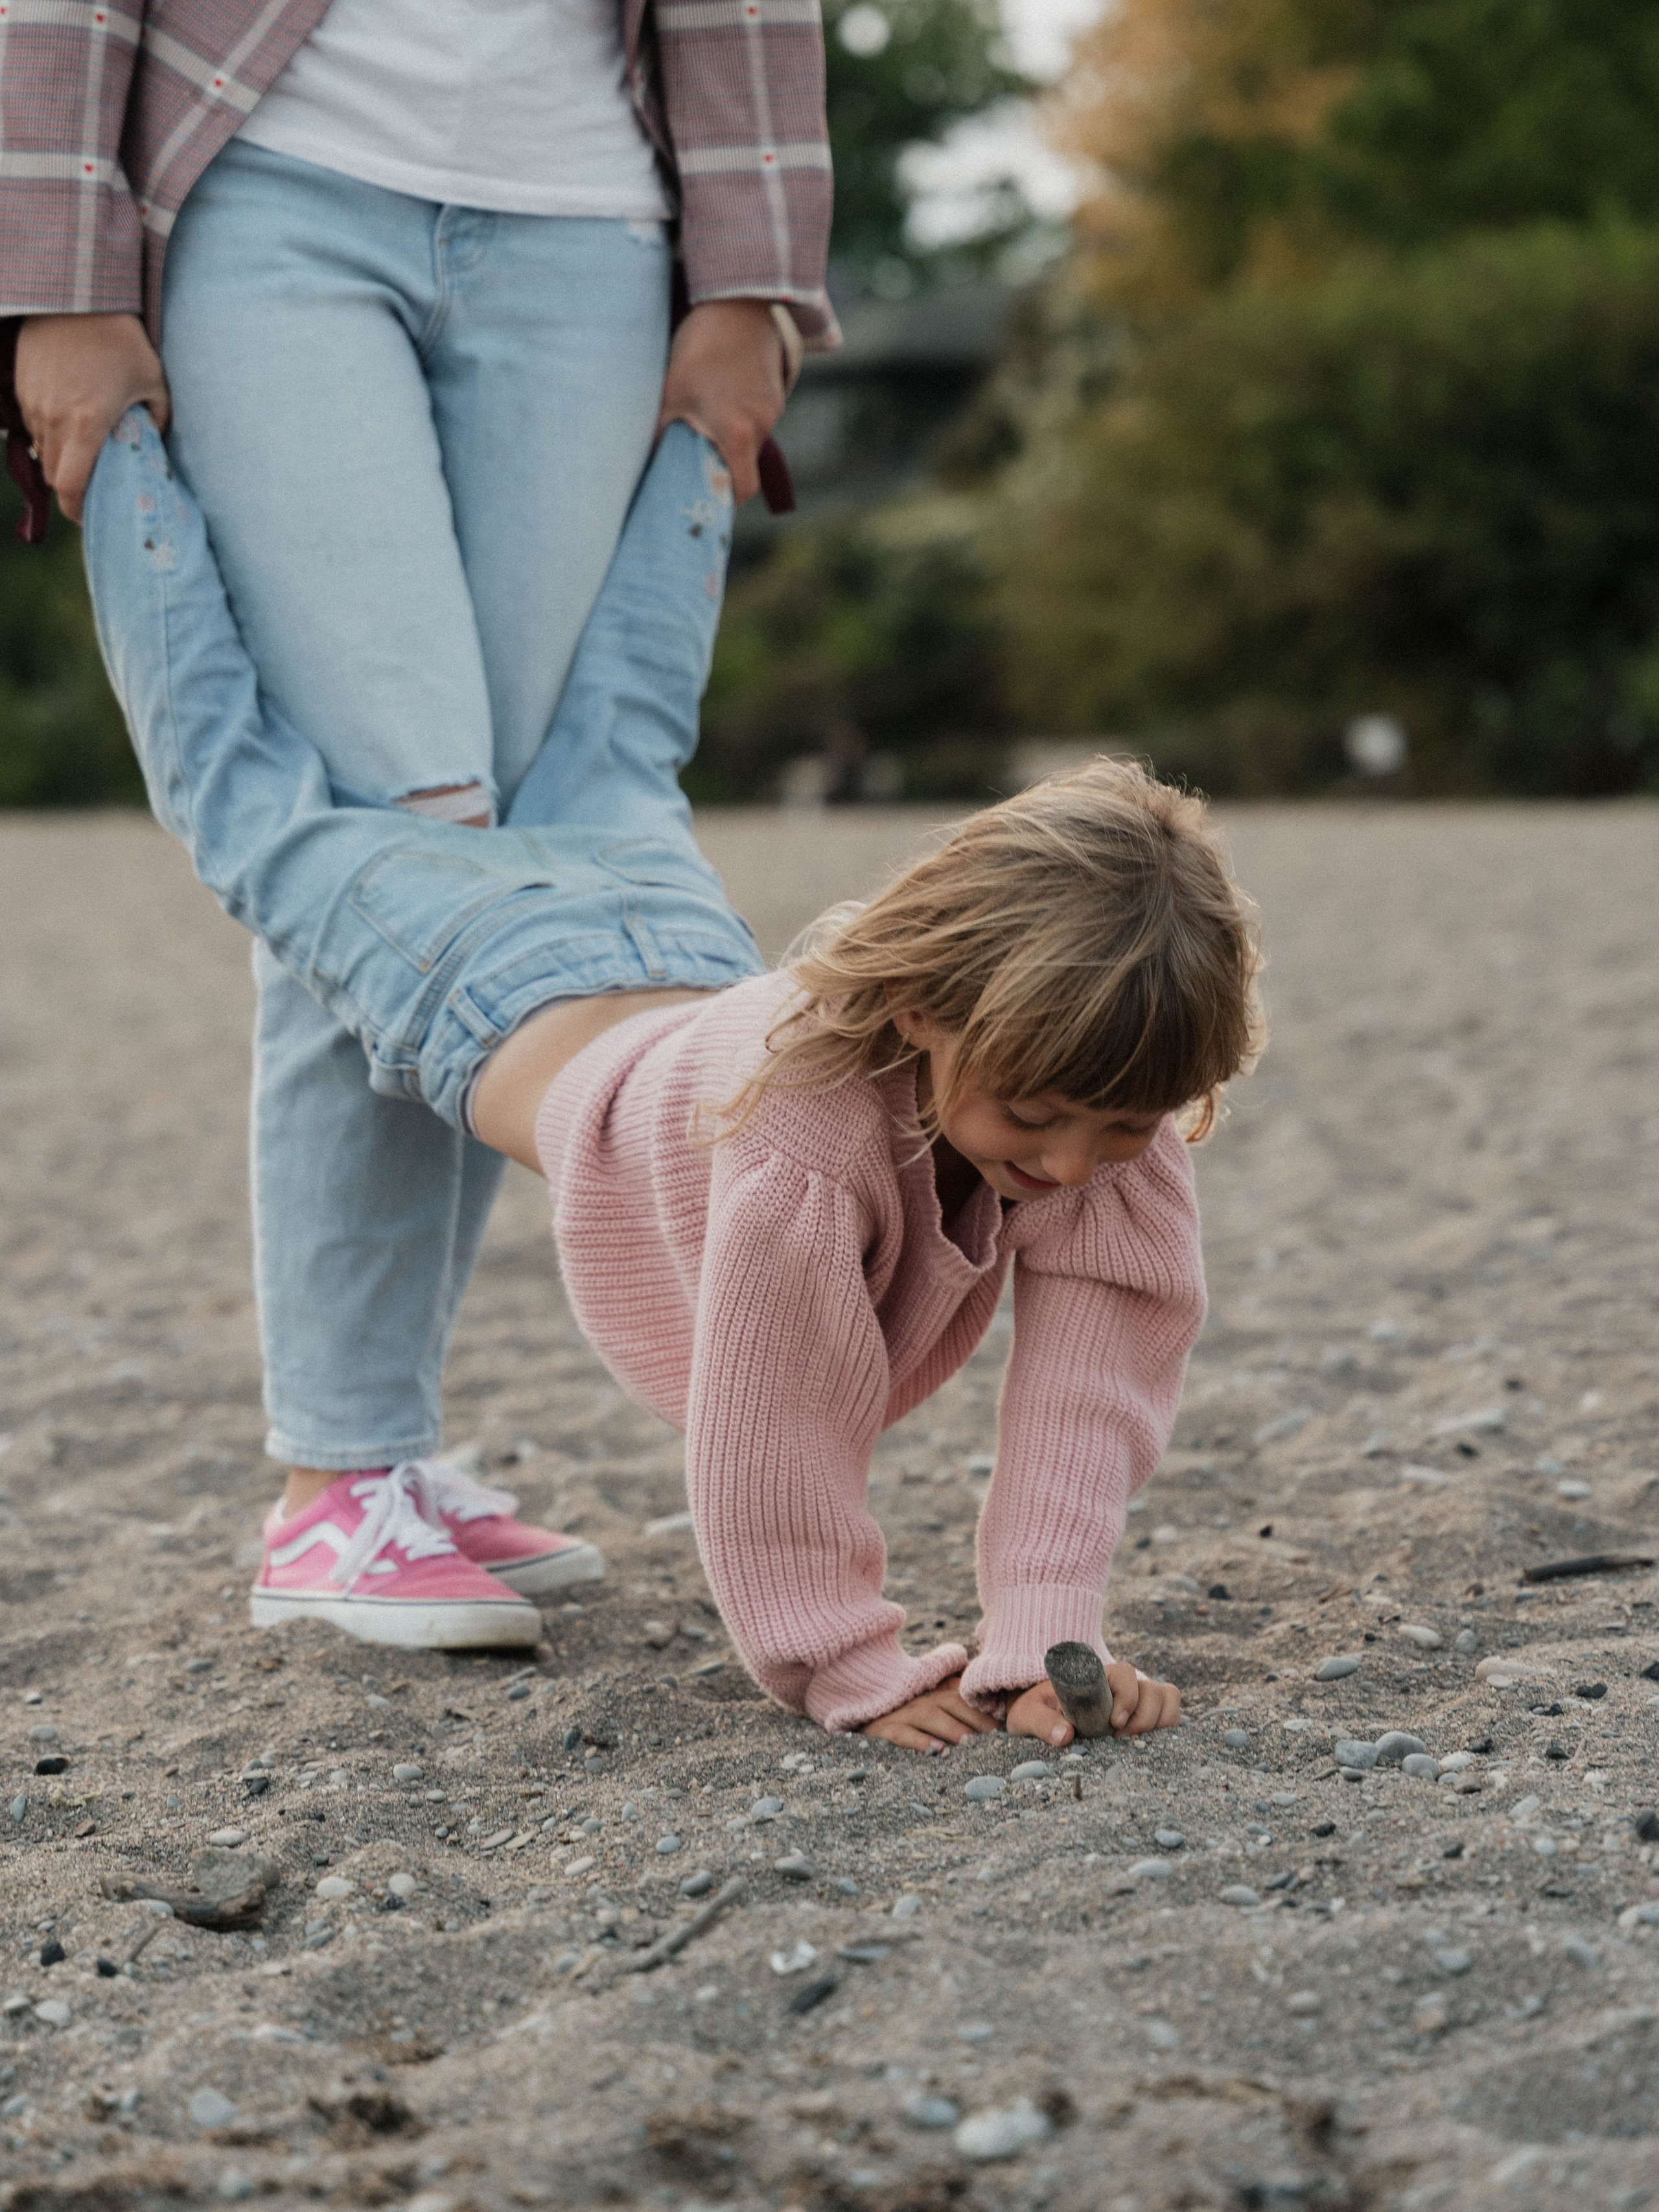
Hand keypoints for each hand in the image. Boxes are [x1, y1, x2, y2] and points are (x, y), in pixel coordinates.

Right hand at [15, 312, 170, 524]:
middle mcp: (54, 418)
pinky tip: (70, 421)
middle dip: (72, 490)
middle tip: (93, 490)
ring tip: (85, 453)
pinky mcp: (21, 388)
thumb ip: (158, 421)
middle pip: (53, 477)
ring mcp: (33, 403)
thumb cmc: (122, 340)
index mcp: (87, 424)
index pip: (70, 486)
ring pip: (43, 452)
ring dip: (61, 460)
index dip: (78, 509)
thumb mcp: (153, 383)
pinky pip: (34, 426)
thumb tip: (154, 444)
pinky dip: (50, 434)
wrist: (76, 296)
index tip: (93, 515)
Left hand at [655, 299, 785, 504]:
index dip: (728, 501)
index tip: (711, 499)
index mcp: (737, 434)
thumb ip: (661, 433)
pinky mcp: (777, 388)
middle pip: (745, 464)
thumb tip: (645, 463)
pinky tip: (724, 393)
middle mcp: (761, 425)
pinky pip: (759, 415)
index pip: (743, 488)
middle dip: (724, 465)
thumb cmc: (701, 347)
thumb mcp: (671, 391)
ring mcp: (773, 406)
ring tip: (709, 416)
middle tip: (698, 457)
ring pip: (752, 438)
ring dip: (732, 436)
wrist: (739, 301)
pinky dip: (742, 414)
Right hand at [862, 1673, 998, 1753]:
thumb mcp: (931, 1716)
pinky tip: (933, 1750)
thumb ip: (956, 1718)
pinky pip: (901, 1733)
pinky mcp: (884, 1729)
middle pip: (953, 1705)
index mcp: (936, 1698)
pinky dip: (917, 1740)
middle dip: (975, 1721)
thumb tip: (992, 1731)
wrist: (864, 1717)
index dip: (984, 1713)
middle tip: (994, 1739)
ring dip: (951, 1728)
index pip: (965, 1701)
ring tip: (968, 1743)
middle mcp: (922, 1702)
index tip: (1003, 1730)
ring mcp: (903, 1714)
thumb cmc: (907, 1722)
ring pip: (930, 1717)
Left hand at [1007, 1663, 1181, 1747]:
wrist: (1039, 1718)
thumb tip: (1064, 1736)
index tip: (1115, 1723)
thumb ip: (1040, 1722)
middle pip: (1153, 1689)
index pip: (1125, 1673)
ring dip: (1159, 1722)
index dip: (1128, 1697)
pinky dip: (1167, 1729)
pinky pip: (1168, 1716)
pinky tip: (1149, 1747)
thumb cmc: (1035, 1711)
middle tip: (1123, 1738)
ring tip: (1136, 1743)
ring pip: (1166, 1699)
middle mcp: (1121, 1685)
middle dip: (1146, 1716)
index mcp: (1096, 1674)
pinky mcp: (1143, 1719)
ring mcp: (1136, 1700)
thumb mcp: (1027, 1714)